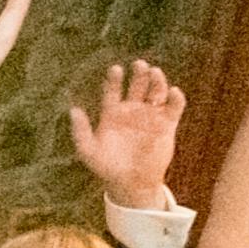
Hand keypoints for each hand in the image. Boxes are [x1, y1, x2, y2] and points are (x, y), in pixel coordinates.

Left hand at [71, 60, 187, 212]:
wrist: (131, 183)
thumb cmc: (107, 167)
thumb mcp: (89, 150)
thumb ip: (81, 131)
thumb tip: (73, 110)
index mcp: (112, 113)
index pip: (112, 90)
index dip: (114, 79)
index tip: (116, 69)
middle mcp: (132, 111)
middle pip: (137, 86)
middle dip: (139, 74)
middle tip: (140, 64)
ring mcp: (150, 116)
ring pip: (156, 92)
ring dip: (157, 81)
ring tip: (155, 73)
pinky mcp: (167, 125)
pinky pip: (174, 108)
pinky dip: (176, 99)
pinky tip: (174, 92)